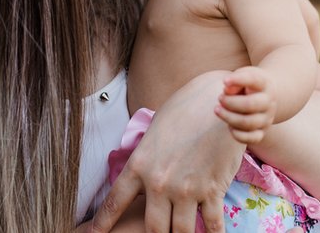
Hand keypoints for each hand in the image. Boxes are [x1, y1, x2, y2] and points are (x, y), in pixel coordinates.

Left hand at [90, 71, 243, 232]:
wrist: (216, 99)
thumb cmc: (185, 107)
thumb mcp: (155, 129)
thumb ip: (147, 155)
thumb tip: (143, 166)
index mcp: (140, 165)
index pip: (115, 201)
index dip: (103, 222)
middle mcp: (159, 182)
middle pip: (153, 228)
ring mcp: (186, 189)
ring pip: (180, 231)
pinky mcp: (212, 190)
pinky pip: (212, 224)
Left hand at [215, 66, 275, 144]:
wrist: (264, 97)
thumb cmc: (248, 85)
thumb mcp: (242, 76)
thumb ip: (235, 80)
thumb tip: (227, 90)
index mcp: (264, 84)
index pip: (254, 80)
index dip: (238, 80)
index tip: (224, 81)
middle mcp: (269, 102)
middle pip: (250, 104)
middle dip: (230, 102)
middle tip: (220, 98)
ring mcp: (266, 119)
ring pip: (248, 123)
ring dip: (228, 117)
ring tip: (218, 109)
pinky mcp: (261, 132)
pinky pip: (252, 138)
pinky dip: (237, 134)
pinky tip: (229, 125)